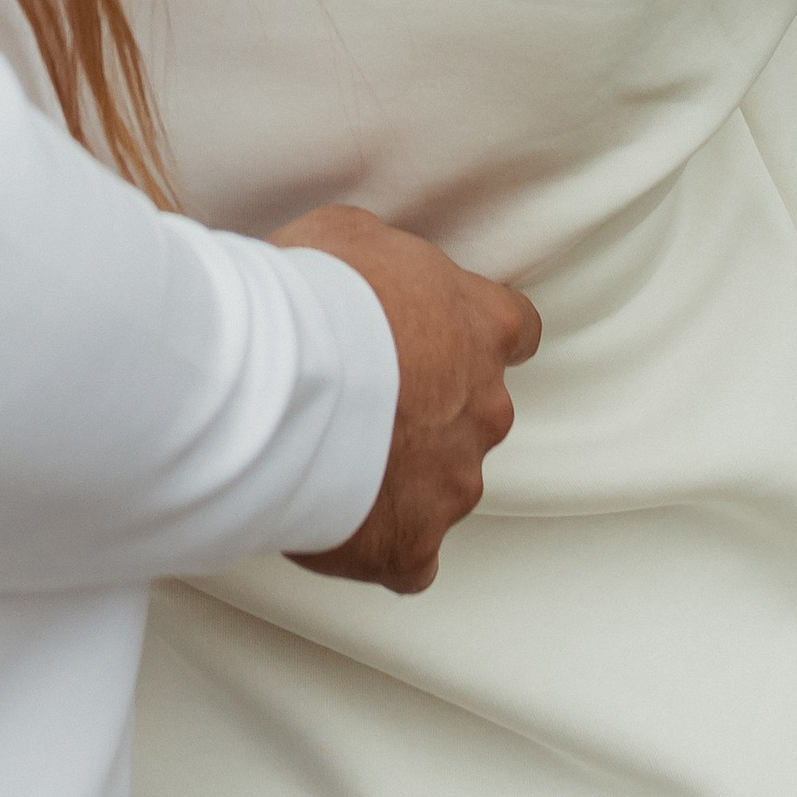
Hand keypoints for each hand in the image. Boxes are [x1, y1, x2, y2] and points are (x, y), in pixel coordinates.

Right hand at [272, 203, 538, 593]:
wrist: (280, 381)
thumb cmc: (314, 296)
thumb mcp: (350, 236)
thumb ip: (385, 264)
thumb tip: (373, 273)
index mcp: (481, 328)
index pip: (517, 329)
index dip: (476, 336)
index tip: (443, 340)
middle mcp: (484, 409)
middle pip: (474, 414)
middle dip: (427, 411)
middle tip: (358, 399)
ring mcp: (455, 482)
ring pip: (442, 487)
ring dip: (398, 476)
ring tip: (327, 457)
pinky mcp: (413, 544)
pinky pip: (411, 560)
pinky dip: (380, 547)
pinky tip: (336, 525)